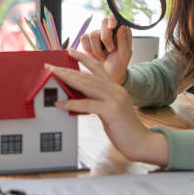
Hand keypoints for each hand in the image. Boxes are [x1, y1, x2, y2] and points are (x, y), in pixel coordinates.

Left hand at [44, 49, 168, 165]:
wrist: (143, 143)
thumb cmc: (126, 130)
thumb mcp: (111, 111)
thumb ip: (98, 102)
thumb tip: (80, 98)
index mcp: (115, 88)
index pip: (98, 68)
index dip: (83, 58)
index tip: (69, 51)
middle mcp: (115, 90)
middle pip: (87, 75)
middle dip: (67, 69)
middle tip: (50, 66)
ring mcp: (114, 99)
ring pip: (87, 85)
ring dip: (67, 79)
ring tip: (52, 76)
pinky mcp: (112, 110)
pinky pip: (88, 104)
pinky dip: (72, 103)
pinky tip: (61, 103)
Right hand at [80, 14, 131, 84]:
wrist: (107, 76)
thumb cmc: (119, 65)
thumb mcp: (125, 55)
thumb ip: (124, 40)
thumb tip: (122, 26)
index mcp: (120, 31)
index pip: (116, 17)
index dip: (113, 19)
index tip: (112, 26)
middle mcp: (108, 30)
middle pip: (103, 22)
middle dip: (106, 37)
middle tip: (110, 49)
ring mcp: (97, 35)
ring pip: (93, 33)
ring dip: (98, 49)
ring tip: (103, 56)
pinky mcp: (87, 40)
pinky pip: (84, 39)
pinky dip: (89, 49)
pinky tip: (94, 55)